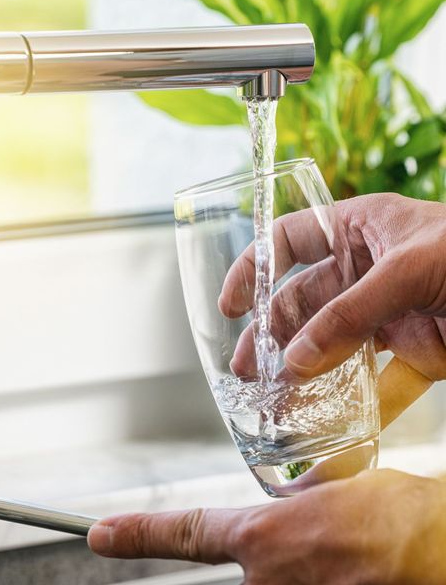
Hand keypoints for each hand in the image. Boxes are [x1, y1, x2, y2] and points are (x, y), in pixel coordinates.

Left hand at [88, 469, 445, 583]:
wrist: (441, 550)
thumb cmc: (398, 518)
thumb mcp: (335, 489)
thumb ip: (295, 501)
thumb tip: (289, 503)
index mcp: (264, 539)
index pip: (186, 533)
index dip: (139, 534)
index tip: (103, 535)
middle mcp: (266, 582)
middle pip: (245, 565)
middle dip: (273, 550)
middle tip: (330, 545)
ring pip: (272, 582)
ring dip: (303, 567)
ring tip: (346, 555)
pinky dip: (314, 576)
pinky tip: (349, 567)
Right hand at [218, 193, 445, 426]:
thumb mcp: (411, 268)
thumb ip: (351, 312)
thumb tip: (296, 357)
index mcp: (360, 228)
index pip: (288, 239)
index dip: (253, 267)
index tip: (232, 303)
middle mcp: (366, 270)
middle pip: (301, 301)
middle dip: (271, 334)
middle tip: (248, 370)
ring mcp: (387, 312)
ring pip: (329, 343)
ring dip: (301, 372)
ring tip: (274, 400)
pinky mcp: (414, 351)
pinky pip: (373, 377)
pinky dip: (352, 399)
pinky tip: (325, 418)